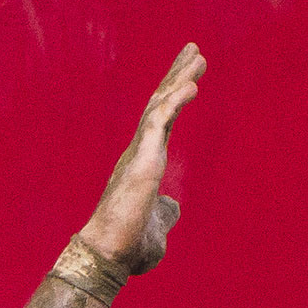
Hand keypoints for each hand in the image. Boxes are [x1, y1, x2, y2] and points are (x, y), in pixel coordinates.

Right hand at [79, 43, 205, 276]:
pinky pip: (160, 122)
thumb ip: (166, 212)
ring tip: (198, 56)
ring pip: (160, 106)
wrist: (109, 256)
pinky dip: (176, 102)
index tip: (190, 77)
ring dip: (180, 79)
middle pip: (160, 104)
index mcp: (144, 163)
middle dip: (177, 75)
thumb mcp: (158, 225)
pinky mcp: (141, 160)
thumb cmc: (129, 246)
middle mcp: (139, 152)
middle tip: (194, 51)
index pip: (162, 122)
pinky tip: (193, 86)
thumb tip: (172, 206)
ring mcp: (139, 154)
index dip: (175, 96)